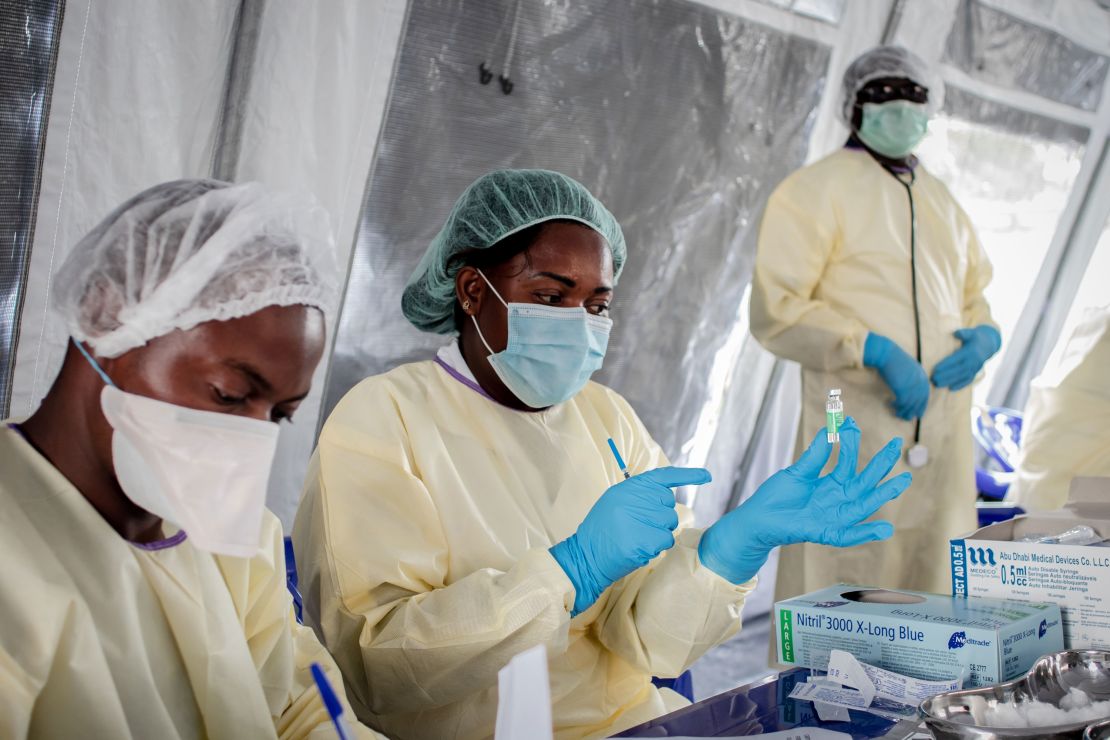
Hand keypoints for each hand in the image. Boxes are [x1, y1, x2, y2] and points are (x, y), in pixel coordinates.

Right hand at [550, 467, 711, 614]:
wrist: (586, 556)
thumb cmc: (602, 530)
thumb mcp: (616, 502)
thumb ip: (640, 495)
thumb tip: (667, 495)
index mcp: (628, 487)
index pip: (664, 476)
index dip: (689, 475)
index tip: (708, 476)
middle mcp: (635, 498)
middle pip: (669, 504)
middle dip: (661, 516)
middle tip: (639, 525)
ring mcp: (640, 518)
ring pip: (670, 523)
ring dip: (658, 533)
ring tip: (636, 536)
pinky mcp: (644, 539)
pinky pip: (666, 540)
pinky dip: (656, 546)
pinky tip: (638, 547)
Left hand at [697, 418, 910, 583]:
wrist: (757, 519)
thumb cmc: (777, 497)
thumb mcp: (798, 472)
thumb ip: (815, 455)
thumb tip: (830, 430)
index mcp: (831, 484)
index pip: (849, 462)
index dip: (852, 443)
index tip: (851, 423)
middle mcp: (837, 500)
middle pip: (864, 481)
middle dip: (880, 465)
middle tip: (895, 445)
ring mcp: (833, 517)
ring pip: (863, 505)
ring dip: (882, 494)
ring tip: (903, 481)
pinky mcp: (824, 532)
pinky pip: (849, 535)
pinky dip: (866, 533)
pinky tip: (885, 528)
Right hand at [864, 332, 929, 419]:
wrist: (886, 353)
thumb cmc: (893, 358)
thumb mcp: (907, 367)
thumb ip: (911, 378)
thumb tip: (908, 389)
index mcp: (922, 376)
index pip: (925, 395)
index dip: (921, 406)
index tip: (917, 413)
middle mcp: (920, 381)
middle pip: (920, 401)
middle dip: (913, 411)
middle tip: (906, 418)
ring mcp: (912, 385)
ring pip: (911, 404)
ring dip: (903, 411)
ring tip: (896, 414)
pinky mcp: (903, 388)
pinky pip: (902, 402)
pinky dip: (896, 406)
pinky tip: (890, 405)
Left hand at [931, 325, 1000, 390]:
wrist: (988, 344)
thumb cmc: (974, 337)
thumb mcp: (971, 332)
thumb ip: (964, 333)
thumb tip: (956, 333)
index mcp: (970, 351)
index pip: (956, 359)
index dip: (946, 365)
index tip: (935, 369)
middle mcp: (974, 361)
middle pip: (958, 370)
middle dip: (945, 375)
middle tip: (933, 379)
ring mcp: (975, 368)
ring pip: (962, 376)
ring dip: (950, 381)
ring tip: (937, 384)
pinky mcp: (976, 372)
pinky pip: (968, 380)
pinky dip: (960, 385)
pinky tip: (950, 389)